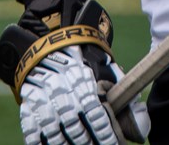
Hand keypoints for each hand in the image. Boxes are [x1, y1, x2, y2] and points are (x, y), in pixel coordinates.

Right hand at [0, 0, 148, 144]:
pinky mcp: (28, 97)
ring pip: (53, 131)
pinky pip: (31, 126)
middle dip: (85, 142)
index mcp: (86, 79)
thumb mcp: (110, 72)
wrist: (52, 34)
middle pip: (74, 127)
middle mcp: (63, 87)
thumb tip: (140, 132)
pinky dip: (39, 141)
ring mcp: (43, 92)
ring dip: (64, 144)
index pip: (97, 116)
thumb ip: (126, 101)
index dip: (104, 135)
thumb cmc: (87, 58)